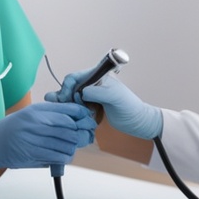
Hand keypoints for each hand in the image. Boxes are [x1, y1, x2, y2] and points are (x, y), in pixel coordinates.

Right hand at [0, 102, 95, 176]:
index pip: (68, 110)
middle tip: (83, 136)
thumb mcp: (28, 115)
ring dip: (72, 147)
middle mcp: (34, 122)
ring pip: (67, 144)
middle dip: (80, 133)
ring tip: (68, 147)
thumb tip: (75, 119)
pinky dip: (64, 157)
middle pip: (70, 128)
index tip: (87, 119)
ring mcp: (32, 139)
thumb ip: (49, 115)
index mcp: (35, 110)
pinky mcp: (31, 154)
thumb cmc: (8, 130)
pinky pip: (58, 156)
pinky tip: (61, 155)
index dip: (82, 115)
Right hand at [45, 71, 161, 139]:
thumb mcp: (114, 96)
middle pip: (70, 87)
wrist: (138, 122)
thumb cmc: (130, 106)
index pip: (75, 77)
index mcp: (97, 77)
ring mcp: (91, 96)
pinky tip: (69, 116)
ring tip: (60, 112)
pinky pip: (77, 107)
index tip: (65, 98)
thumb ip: (97, 92)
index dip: (67, 86)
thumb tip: (81, 93)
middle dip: (63, 96)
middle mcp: (92, 84)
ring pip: (71, 97)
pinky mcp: (91, 108)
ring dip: (65, 104)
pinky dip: (71, 111)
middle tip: (60, 107)